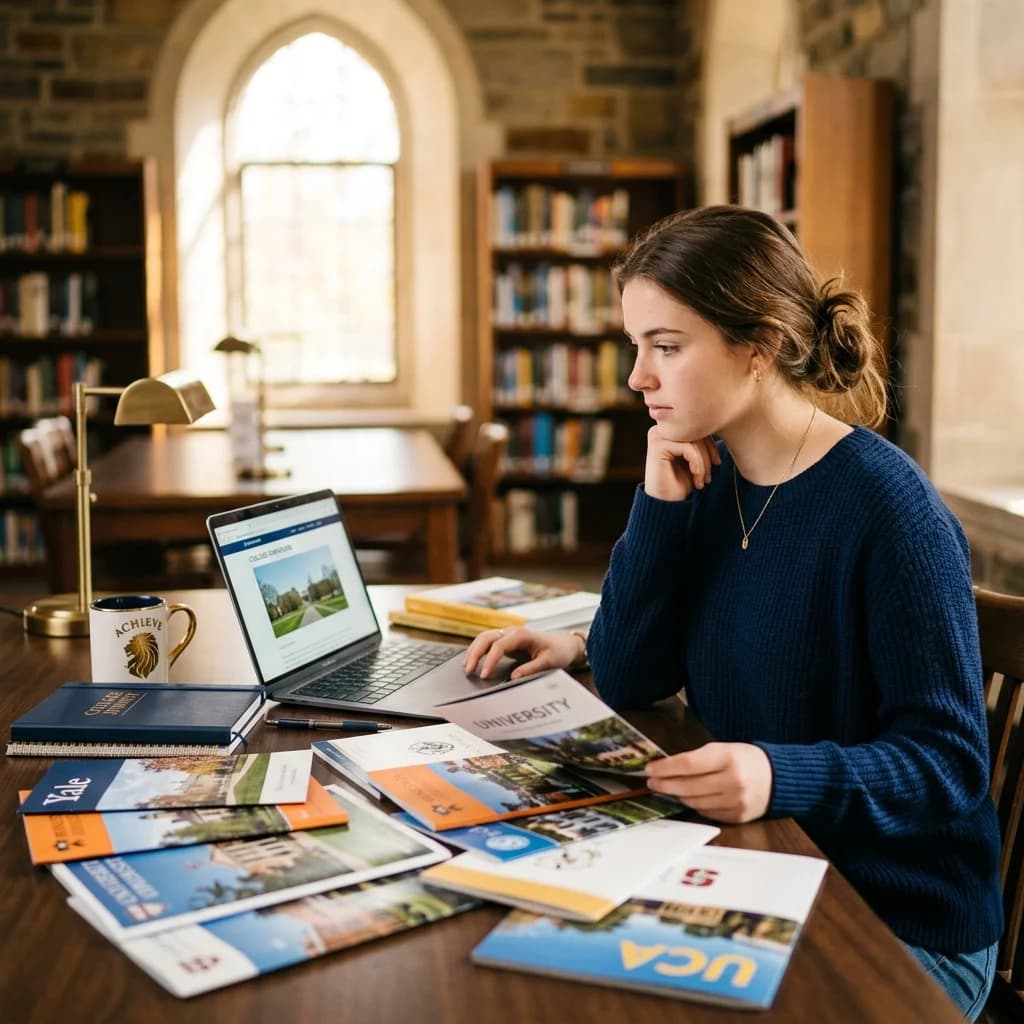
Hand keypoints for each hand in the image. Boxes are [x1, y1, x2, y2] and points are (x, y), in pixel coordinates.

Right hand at [462, 628, 583, 680]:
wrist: (565, 644)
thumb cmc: (558, 652)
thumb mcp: (549, 662)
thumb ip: (531, 669)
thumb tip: (513, 678)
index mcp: (522, 635)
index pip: (499, 646)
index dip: (489, 660)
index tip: (484, 675)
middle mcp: (512, 631)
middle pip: (486, 637)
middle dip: (475, 653)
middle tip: (468, 670)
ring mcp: (509, 634)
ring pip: (484, 637)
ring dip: (474, 650)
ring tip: (466, 667)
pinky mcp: (507, 640)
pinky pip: (488, 641)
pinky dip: (478, 650)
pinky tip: (473, 661)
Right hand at [643, 428, 720, 501]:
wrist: (666, 505)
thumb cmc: (680, 483)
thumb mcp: (695, 459)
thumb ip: (700, 441)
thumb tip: (719, 424)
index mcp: (669, 430)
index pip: (697, 427)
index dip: (711, 444)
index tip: (717, 463)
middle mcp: (661, 429)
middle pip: (696, 432)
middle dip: (708, 455)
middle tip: (709, 477)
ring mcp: (657, 436)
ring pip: (693, 440)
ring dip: (703, 463)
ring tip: (703, 481)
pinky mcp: (658, 446)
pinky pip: (688, 448)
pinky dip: (697, 464)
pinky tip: (696, 478)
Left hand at [644, 742, 772, 823]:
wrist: (780, 778)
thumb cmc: (746, 759)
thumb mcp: (724, 749)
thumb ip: (699, 758)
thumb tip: (667, 768)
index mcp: (727, 757)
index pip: (688, 764)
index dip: (665, 768)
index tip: (650, 769)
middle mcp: (732, 781)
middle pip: (688, 786)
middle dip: (665, 784)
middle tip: (652, 782)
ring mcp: (735, 801)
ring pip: (695, 802)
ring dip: (678, 795)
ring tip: (668, 789)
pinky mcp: (737, 817)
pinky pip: (706, 813)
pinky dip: (695, 805)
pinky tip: (688, 798)